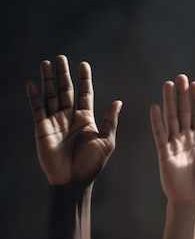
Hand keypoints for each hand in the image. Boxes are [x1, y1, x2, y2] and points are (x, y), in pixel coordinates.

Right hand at [26, 55, 121, 186]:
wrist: (74, 180)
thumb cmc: (92, 164)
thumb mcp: (106, 141)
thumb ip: (110, 121)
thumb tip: (118, 102)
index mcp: (87, 119)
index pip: (85, 94)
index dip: (84, 79)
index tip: (83, 64)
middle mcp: (70, 117)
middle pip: (66, 90)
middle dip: (64, 74)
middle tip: (62, 57)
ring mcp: (55, 122)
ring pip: (51, 96)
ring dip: (48, 80)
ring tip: (47, 63)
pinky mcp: (42, 129)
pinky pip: (37, 109)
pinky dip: (35, 96)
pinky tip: (32, 83)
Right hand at [150, 74, 194, 203]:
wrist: (193, 198)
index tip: (194, 84)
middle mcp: (187, 137)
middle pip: (184, 111)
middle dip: (182, 94)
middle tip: (180, 77)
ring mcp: (175, 143)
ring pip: (171, 118)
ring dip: (169, 101)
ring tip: (167, 85)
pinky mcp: (164, 151)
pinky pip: (160, 133)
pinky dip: (157, 120)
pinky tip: (155, 106)